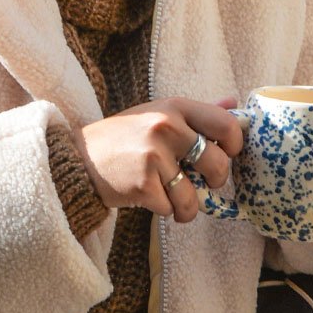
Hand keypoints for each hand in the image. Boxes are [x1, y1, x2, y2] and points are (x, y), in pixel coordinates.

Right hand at [74, 97, 243, 223]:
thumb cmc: (125, 139)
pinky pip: (171, 208)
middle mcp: (166, 127)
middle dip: (216, 182)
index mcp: (174, 107)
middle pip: (218, 165)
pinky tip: (148, 198)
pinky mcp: (142, 183)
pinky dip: (164, 210)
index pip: (226, 124)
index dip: (235, 146)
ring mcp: (153, 155)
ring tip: (172, 199)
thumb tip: (233, 102)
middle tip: (202, 183)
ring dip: (187, 207)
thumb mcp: (158, 115)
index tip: (227, 155)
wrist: (77, 159)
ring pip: (194, 196)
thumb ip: (197, 114)